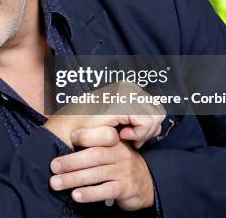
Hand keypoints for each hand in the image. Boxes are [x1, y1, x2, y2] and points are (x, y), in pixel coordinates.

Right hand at [43, 81, 165, 148]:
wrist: (67, 133)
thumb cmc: (89, 132)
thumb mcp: (118, 123)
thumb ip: (138, 121)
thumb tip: (158, 125)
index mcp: (126, 88)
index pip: (155, 107)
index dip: (149, 127)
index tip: (132, 136)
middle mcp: (126, 87)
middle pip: (158, 111)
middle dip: (148, 130)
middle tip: (129, 138)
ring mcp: (123, 92)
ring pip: (155, 116)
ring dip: (142, 133)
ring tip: (124, 137)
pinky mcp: (120, 103)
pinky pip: (145, 122)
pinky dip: (137, 134)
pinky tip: (122, 136)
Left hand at [49, 130, 154, 210]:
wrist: (146, 183)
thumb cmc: (119, 164)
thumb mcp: (111, 150)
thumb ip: (93, 145)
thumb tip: (63, 141)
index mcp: (114, 142)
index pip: (101, 135)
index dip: (85, 135)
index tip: (69, 136)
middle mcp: (119, 154)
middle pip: (94, 156)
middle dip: (71, 161)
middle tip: (53, 166)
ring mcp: (123, 171)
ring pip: (96, 174)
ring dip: (74, 179)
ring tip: (56, 183)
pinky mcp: (126, 188)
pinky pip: (106, 190)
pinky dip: (89, 193)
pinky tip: (76, 195)